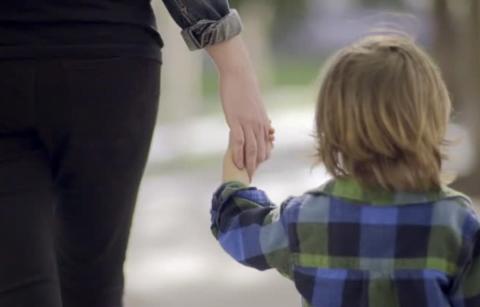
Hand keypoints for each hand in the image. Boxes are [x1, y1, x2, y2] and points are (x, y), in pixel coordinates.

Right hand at [206, 36, 272, 177]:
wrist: (239, 74)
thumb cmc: (244, 89)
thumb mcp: (255, 107)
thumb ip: (258, 120)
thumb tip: (262, 128)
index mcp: (264, 123)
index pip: (266, 147)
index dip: (262, 159)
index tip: (256, 169)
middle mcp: (259, 125)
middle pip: (260, 151)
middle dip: (256, 166)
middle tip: (250, 179)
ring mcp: (248, 123)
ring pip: (251, 149)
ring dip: (248, 164)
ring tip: (244, 175)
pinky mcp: (236, 120)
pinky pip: (238, 141)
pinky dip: (238, 154)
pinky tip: (236, 163)